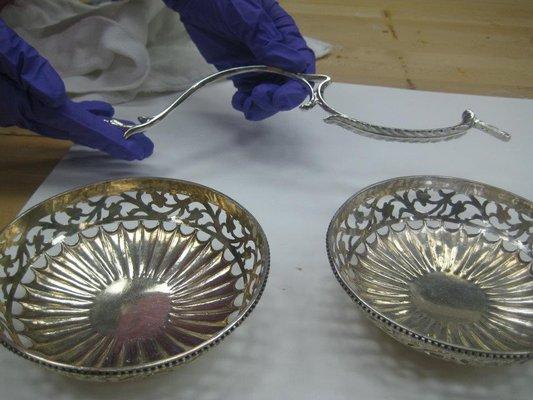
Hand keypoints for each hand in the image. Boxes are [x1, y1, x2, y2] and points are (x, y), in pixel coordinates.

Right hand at [0, 20, 152, 160]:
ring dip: (91, 128)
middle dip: (107, 140)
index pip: (74, 126)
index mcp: (21, 102)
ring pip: (61, 122)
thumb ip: (22, 67)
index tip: (138, 153)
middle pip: (72, 131)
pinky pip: (48, 111)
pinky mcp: (10, 98)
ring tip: (120, 128)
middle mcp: (20, 110)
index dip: (107, 140)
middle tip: (140, 149)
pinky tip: (86, 110)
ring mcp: (14, 106)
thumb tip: (56, 95)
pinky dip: (72, 114)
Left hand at [163, 0, 315, 120]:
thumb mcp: (248, 16)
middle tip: (259, 96)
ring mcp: (259, 67)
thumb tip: (295, 64)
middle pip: (289, 86)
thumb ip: (268, 41)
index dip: (298, 85)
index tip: (282, 95)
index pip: (303, 65)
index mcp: (286, 36)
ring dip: (263, 106)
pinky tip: (238, 101)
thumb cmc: (225, 1)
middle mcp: (277, 55)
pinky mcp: (242, 75)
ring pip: (271, 96)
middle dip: (278, 98)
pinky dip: (247, 105)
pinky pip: (251, 96)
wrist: (194, 2)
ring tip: (246, 103)